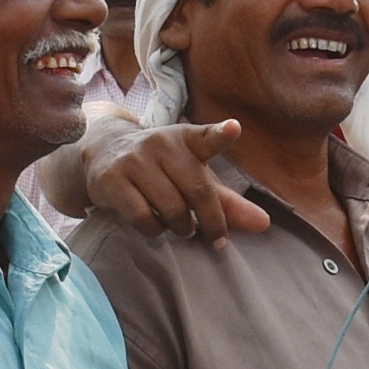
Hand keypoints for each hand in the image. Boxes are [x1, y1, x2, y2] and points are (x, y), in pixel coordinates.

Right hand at [77, 112, 271, 246]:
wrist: (104, 155)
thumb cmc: (162, 170)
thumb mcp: (194, 178)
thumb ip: (227, 202)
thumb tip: (264, 224)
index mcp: (186, 139)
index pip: (206, 137)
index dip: (221, 134)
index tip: (233, 129)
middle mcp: (160, 144)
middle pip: (197, 191)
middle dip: (212, 222)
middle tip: (216, 238)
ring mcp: (134, 161)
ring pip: (171, 209)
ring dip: (181, 227)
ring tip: (181, 226)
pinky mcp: (112, 180)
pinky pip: (143, 218)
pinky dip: (155, 230)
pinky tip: (155, 224)